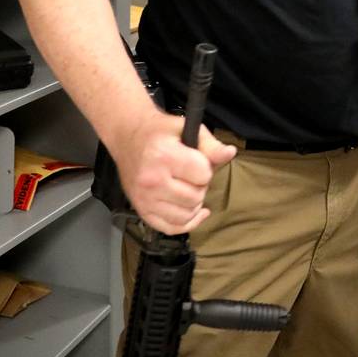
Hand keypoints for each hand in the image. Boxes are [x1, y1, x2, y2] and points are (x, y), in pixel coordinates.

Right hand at [108, 109, 236, 234]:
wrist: (127, 137)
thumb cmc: (159, 132)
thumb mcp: (186, 129)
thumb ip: (210, 145)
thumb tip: (229, 153)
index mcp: (163, 156)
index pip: (203, 175)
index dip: (206, 168)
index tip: (196, 160)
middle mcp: (151, 181)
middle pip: (195, 197)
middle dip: (200, 186)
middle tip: (191, 174)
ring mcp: (144, 199)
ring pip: (186, 216)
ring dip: (193, 204)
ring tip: (187, 188)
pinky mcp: (142, 211)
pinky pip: (171, 228)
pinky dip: (187, 223)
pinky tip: (194, 212)